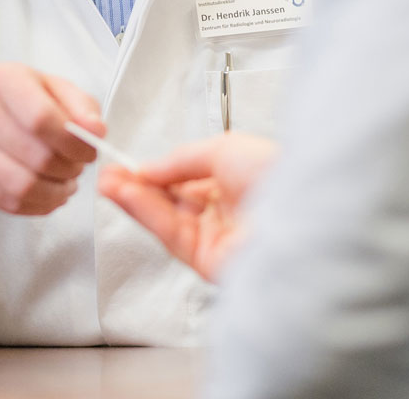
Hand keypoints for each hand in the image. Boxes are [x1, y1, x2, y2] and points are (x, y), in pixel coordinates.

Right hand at [0, 62, 103, 216]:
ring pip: (24, 186)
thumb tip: (96, 131)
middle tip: (77, 167)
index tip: (89, 150)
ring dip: (56, 192)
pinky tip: (47, 193)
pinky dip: (39, 204)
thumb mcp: (45, 85)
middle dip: (69, 169)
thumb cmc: (5, 99)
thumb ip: (79, 104)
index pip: (42, 118)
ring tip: (65, 183)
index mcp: (1, 80)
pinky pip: (9, 203)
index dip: (74, 142)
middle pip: (37, 157)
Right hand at [97, 133, 278, 282]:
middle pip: (170, 201)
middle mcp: (226, 213)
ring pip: (165, 219)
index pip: (184, 181)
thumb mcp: (222, 148)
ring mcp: (217, 238)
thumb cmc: (277, 174)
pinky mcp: (208, 261)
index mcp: (235, 184)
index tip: (126, 164)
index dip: (154, 172)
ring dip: (134, 200)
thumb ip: (179, 160)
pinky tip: (126, 195)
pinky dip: (144, 214)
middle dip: (136, 186)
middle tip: (108, 174)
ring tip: (108, 182)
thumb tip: (149, 167)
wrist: (301, 212)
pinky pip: (169, 234)